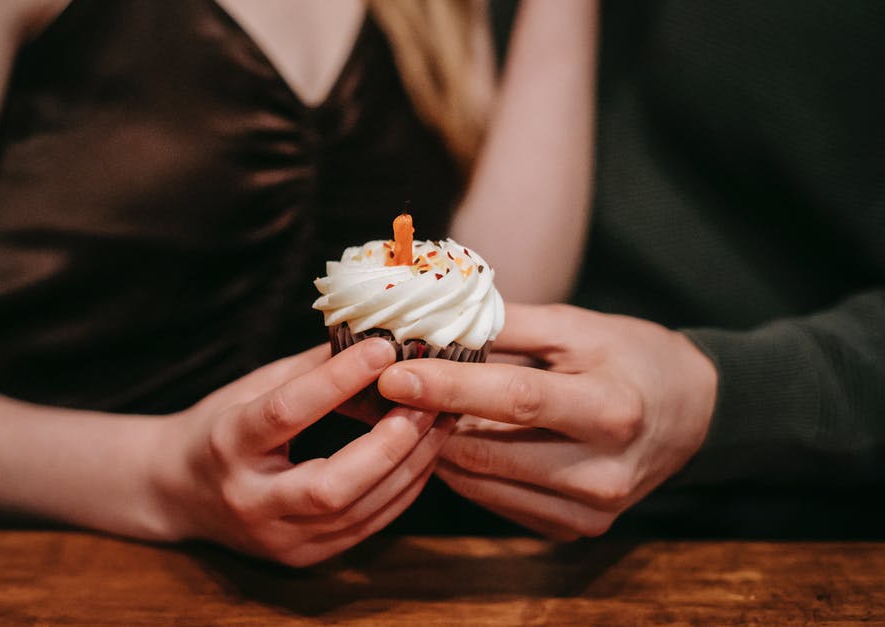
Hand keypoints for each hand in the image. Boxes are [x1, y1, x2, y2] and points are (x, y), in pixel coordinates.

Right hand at [155, 339, 452, 566]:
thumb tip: (372, 336)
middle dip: (388, 445)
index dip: (336, 380)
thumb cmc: (219, 428)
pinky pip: (365, 527)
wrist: (177, 492)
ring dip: (408, 466)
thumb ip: (310, 368)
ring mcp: (276, 537)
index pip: (285, 413)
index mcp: (226, 444)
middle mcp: (248, 500)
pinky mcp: (300, 557)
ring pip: (357, 512)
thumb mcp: (251, 387)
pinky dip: (400, 490)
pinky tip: (422, 456)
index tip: (383, 348)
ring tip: (439, 423)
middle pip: (329, 485)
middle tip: (429, 403)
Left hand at [377, 304, 717, 539]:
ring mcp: (591, 510)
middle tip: (386, 392)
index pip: (514, 399)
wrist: (691, 413)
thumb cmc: (629, 357)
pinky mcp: (576, 529)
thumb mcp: (577, 326)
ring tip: (416, 412)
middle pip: (488, 450)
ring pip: (482, 483)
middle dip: (428, 420)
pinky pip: (497, 503)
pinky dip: (468, 472)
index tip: (393, 375)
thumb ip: (506, 323)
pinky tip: (458, 440)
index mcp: (610, 409)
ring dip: (440, 447)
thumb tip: (432, 321)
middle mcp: (604, 470)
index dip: (448, 388)